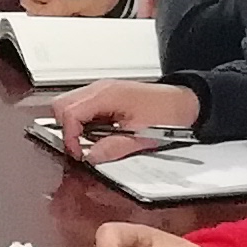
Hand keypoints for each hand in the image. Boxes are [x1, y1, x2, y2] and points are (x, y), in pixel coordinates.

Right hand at [57, 79, 201, 156]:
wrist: (184, 103)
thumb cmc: (167, 114)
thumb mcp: (141, 138)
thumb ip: (113, 148)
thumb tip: (90, 157)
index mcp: (106, 95)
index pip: (69, 113)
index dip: (69, 137)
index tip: (78, 153)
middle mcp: (100, 88)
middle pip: (61, 105)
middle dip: (66, 129)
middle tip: (81, 147)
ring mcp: (101, 90)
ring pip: (68, 105)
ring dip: (74, 126)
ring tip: (93, 140)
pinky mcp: (105, 96)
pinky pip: (82, 107)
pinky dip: (84, 122)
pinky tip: (100, 132)